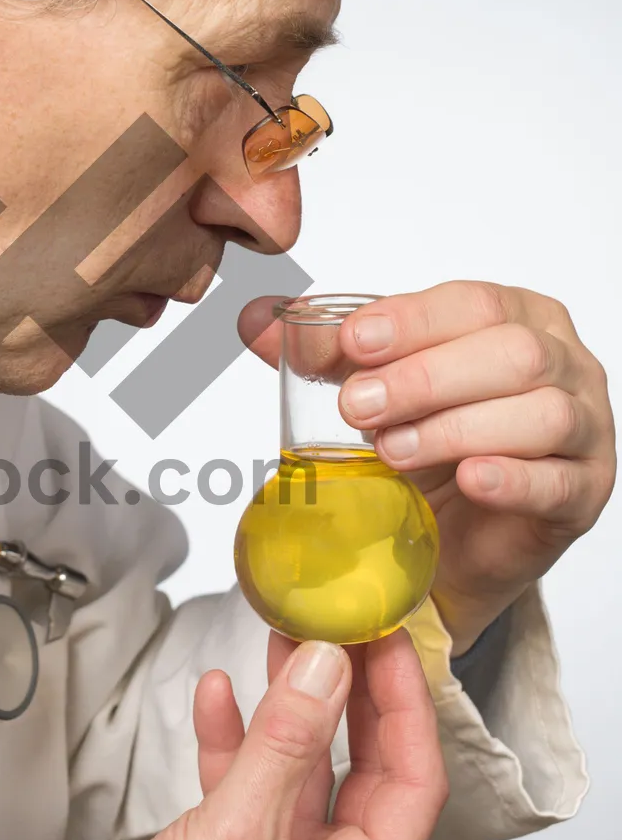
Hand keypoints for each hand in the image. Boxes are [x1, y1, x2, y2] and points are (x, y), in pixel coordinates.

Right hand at [60, 628, 447, 839]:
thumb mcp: (237, 829)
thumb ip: (286, 741)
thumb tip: (328, 668)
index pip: (413, 784)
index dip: (405, 707)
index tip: (387, 644)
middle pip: (364, 774)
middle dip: (349, 699)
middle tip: (342, 634)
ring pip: (305, 773)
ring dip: (291, 710)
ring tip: (282, 645)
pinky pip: (252, 789)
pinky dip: (237, 740)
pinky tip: (218, 697)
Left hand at [240, 282, 616, 653]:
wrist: (451, 538)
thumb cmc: (426, 444)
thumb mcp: (372, 388)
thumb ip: (321, 352)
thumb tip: (254, 318)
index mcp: (515, 316)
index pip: (471, 302)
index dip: (410, 320)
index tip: (351, 343)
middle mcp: (563, 362)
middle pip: (510, 352)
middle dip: (425, 377)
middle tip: (355, 408)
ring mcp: (585, 427)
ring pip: (540, 412)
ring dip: (456, 427)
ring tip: (391, 452)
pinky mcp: (585, 492)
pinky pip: (560, 481)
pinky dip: (512, 477)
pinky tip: (468, 479)